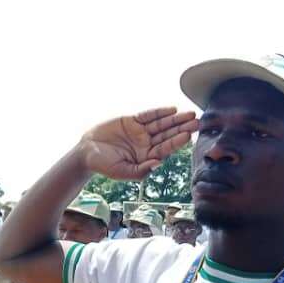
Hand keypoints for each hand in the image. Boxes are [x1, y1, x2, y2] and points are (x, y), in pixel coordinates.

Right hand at [80, 108, 197, 180]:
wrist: (86, 152)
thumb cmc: (104, 165)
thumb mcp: (122, 172)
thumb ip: (140, 170)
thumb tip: (158, 163)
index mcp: (147, 157)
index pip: (166, 148)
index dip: (177, 141)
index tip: (188, 136)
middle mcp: (146, 144)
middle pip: (168, 134)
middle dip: (182, 128)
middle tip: (196, 121)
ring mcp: (140, 131)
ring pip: (161, 124)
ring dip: (175, 119)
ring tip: (189, 114)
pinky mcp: (132, 121)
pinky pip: (148, 115)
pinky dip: (159, 112)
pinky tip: (172, 109)